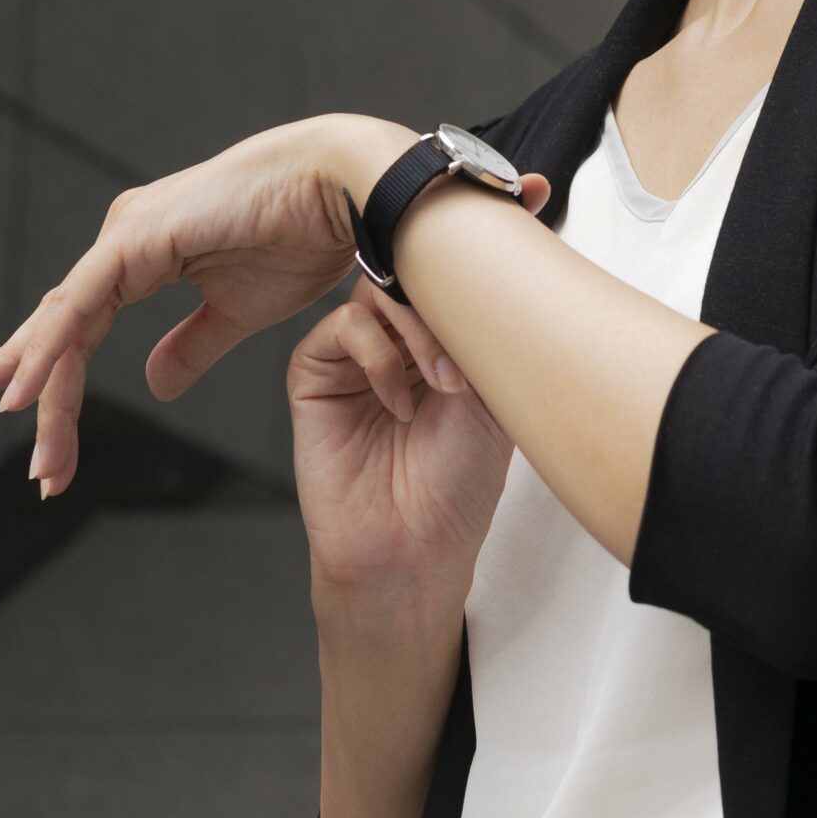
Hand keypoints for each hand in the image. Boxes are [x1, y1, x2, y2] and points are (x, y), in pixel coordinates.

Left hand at [0, 114, 531, 497]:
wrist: (349, 190)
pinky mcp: (137, 236)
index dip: (61, 383)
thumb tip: (153, 385)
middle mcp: (125, 239)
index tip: (51, 446)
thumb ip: (193, 346)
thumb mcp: (241, 312)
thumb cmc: (307, 237)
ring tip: (33, 447)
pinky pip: (78, 302)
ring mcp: (126, 233)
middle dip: (44, 397)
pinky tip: (28, 390)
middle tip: (40, 471)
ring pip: (65, 322)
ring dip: (43, 387)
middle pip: (65, 329)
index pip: (84, 328)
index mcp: (146, 253)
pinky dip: (49, 348)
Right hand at [290, 269, 529, 598]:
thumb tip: (481, 269)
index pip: (449, 278)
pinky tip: (400, 404)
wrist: (414, 547)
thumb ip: (480, 332)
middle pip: (408, 272)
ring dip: (417, 329)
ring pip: (375, 293)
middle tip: (470, 341)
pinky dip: (377, 356)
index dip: (471, 272)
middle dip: (443, 296)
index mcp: (444, 342)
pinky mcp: (313, 377)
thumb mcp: (494, 395)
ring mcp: (355, 358)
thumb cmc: (460, 484)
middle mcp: (399, 344)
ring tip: (445, 382)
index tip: (503, 282)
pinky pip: (341, 328)